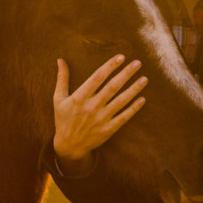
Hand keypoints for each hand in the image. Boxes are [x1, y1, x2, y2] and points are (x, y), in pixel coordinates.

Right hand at [52, 55, 147, 169]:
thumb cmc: (63, 119)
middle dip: (126, 74)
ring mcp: (101, 119)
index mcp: (79, 98)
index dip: (110, 66)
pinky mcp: (108, 129)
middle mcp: (91, 107)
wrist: (69, 146)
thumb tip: (60, 59)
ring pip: (121, 101)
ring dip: (134, 89)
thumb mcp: (59, 99)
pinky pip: (123, 117)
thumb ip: (62, 79)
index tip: (121, 57)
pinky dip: (134, 108)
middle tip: (138, 63)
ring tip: (144, 78)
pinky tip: (142, 99)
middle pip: (112, 87)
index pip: (97, 77)